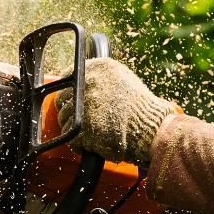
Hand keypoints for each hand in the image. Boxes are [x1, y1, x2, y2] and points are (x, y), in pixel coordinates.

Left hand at [59, 57, 174, 166]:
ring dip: (74, 129)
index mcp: (96, 67)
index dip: (69, 91)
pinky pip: (71, 139)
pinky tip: (92, 143)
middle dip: (70, 111)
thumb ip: (101, 76)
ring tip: (92, 132)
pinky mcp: (82, 128)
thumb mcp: (122, 78)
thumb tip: (83, 80)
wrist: (150, 127)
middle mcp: (87, 83)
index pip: (68, 76)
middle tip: (83, 120)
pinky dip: (79, 145)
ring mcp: (83, 105)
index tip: (72, 99)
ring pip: (65, 120)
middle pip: (62, 99)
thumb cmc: (141, 106)